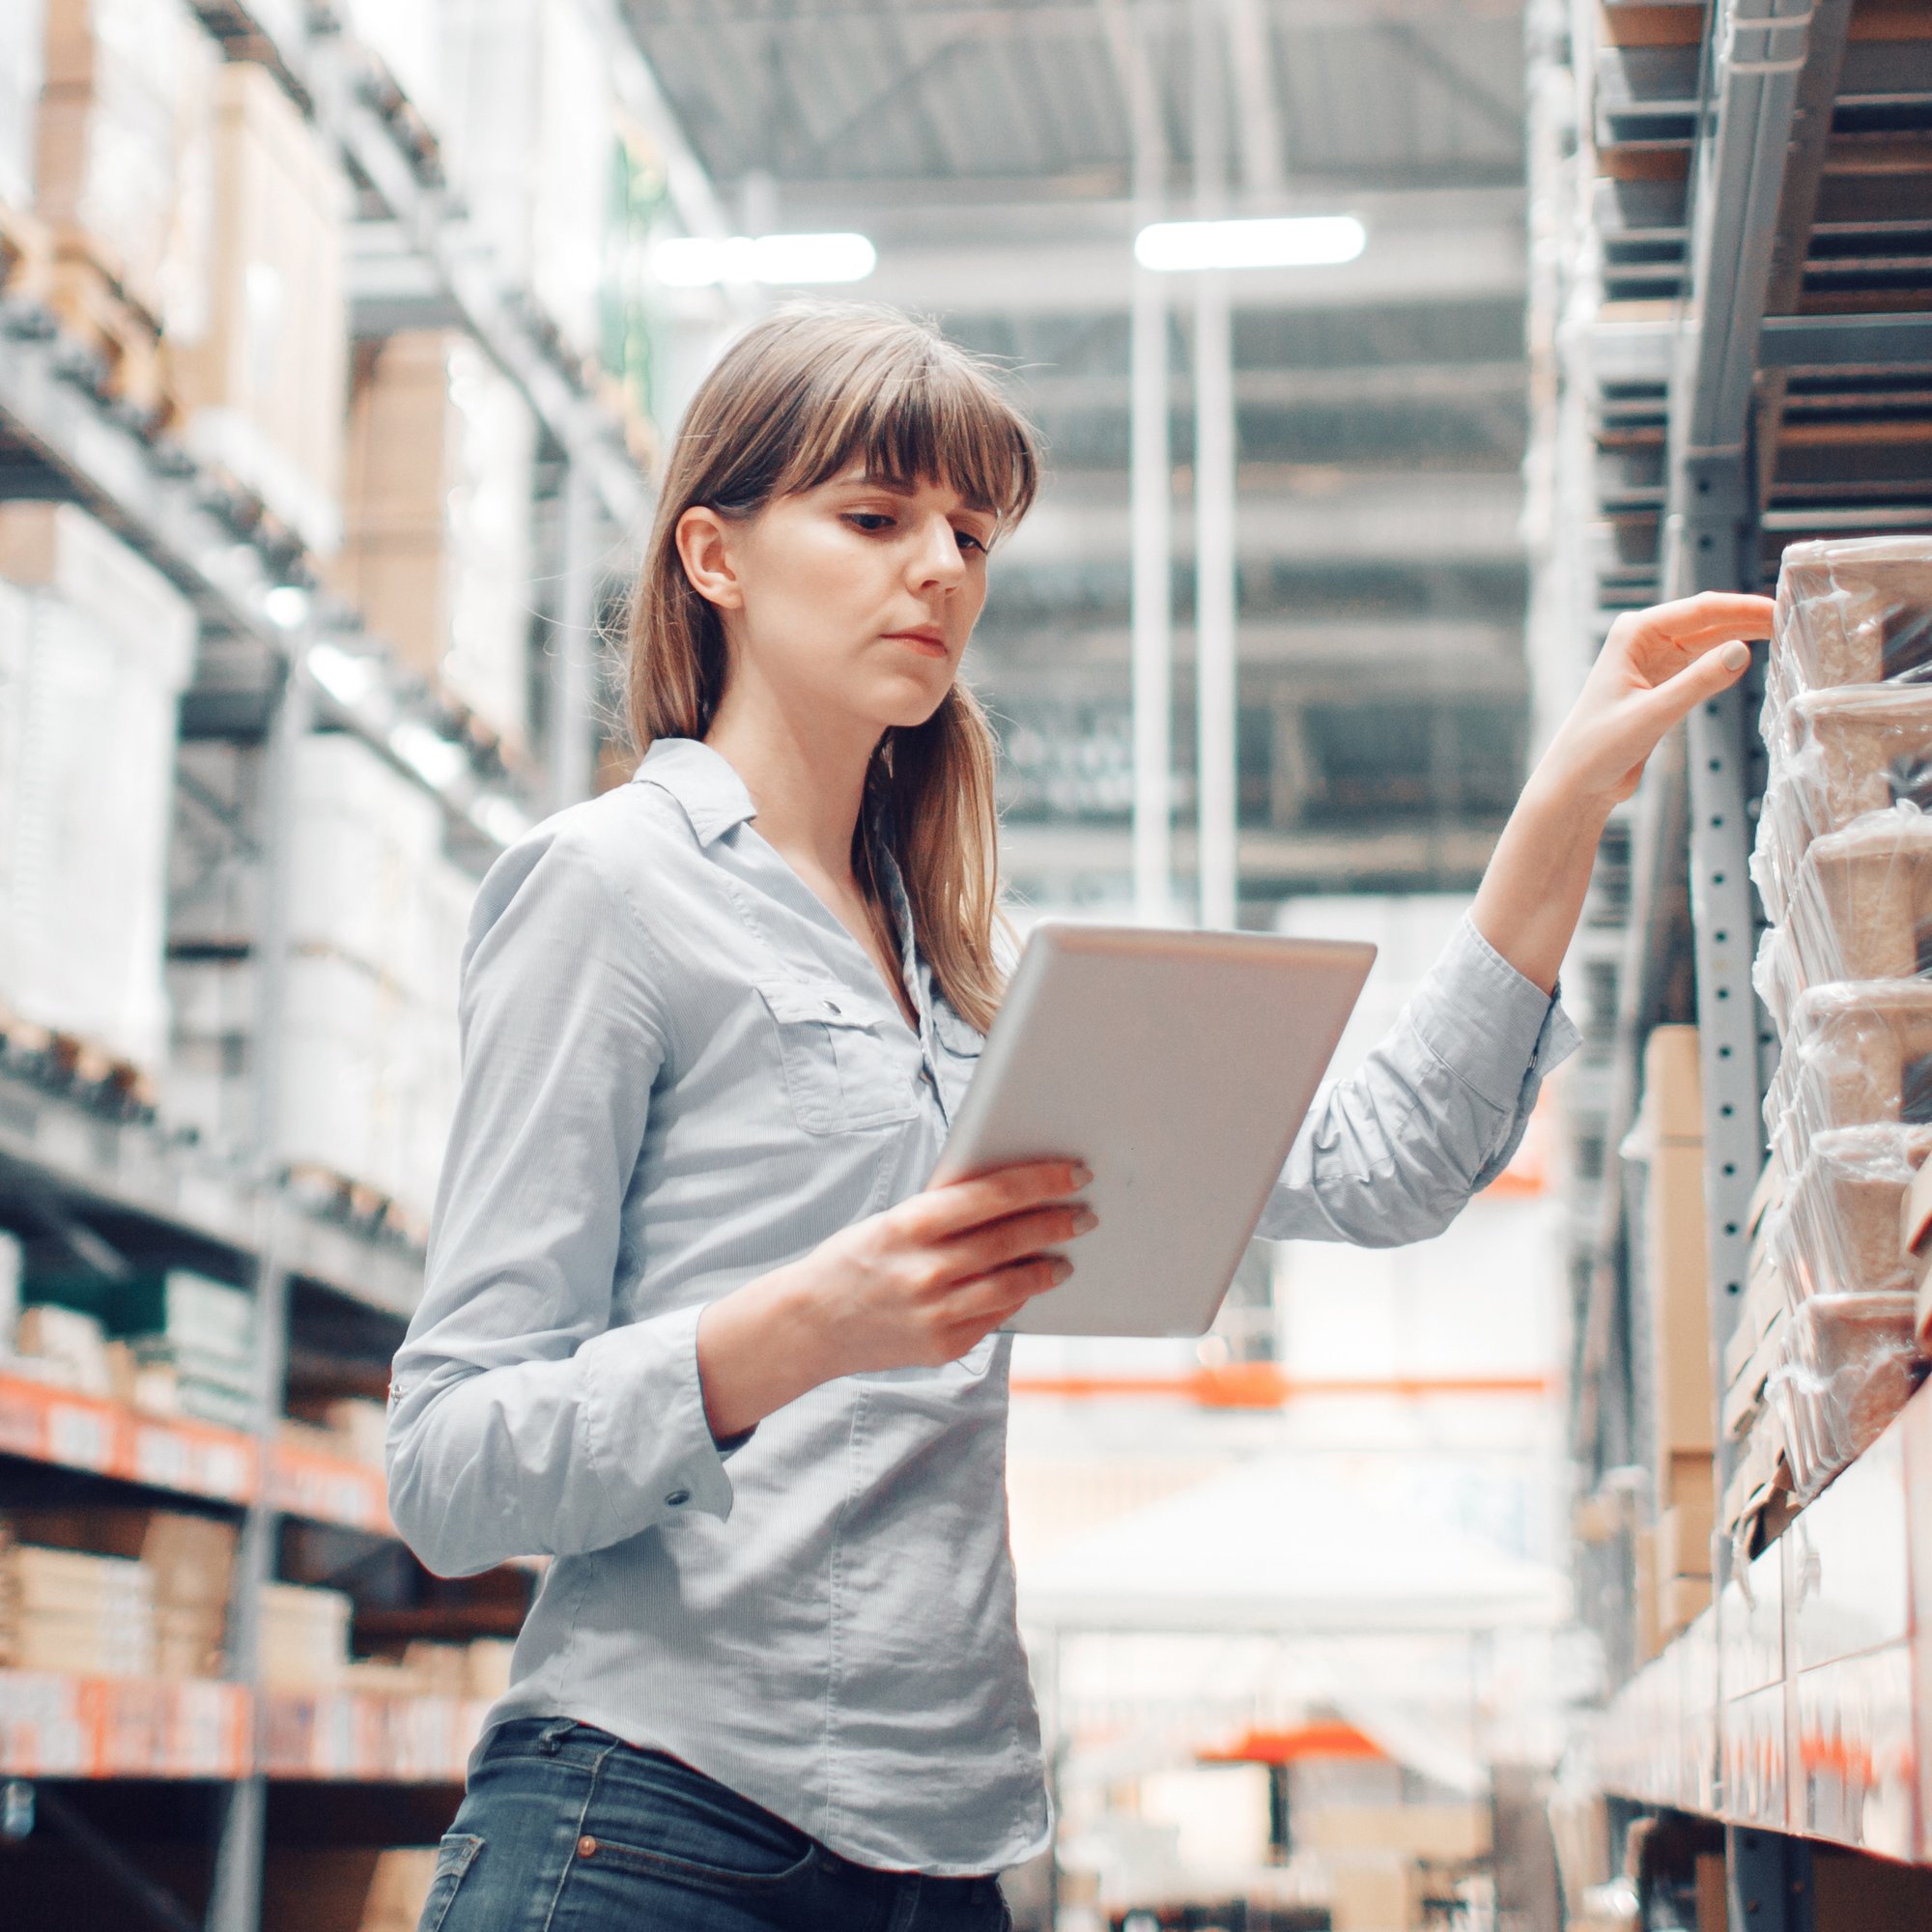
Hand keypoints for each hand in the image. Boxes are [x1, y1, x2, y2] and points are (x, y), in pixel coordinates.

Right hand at [696, 1159, 1094, 1435]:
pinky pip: (997, 1317)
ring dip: (1047, 1267)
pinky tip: (1027, 1284)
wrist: (812, 1324)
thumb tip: (1016, 1192)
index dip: (1043, 1180)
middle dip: (1058, 1222)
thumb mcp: (893, 1221)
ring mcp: (936, 1313)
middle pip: (1012, 1239)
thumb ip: (948, 1210)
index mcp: (912, 1223)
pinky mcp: (944, 1347)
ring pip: (1014, 1285)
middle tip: (1085, 1213)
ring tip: (1064, 1255)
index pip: (995, 1194)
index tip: (1076, 1172)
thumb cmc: (858, 1258)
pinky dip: (1016, 1298)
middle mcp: (926, 1269)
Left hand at [1537, 590, 1774, 810]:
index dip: (1743, 607)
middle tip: (1796, 618)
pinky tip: (1754, 657)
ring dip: (1742, 636)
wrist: (1576, 783)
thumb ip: (1698, 683)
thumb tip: (1742, 651)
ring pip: (1708, 640)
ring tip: (1786, 633)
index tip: (1782, 607)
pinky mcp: (1662, 684)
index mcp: (1634, 634)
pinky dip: (1727, 661)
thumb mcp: (1653, 714)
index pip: (1700, 610)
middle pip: (1708, 620)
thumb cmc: (1598, 748)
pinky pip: (1702, 663)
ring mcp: (1653, 661)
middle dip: (1749, 618)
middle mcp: (1643, 640)